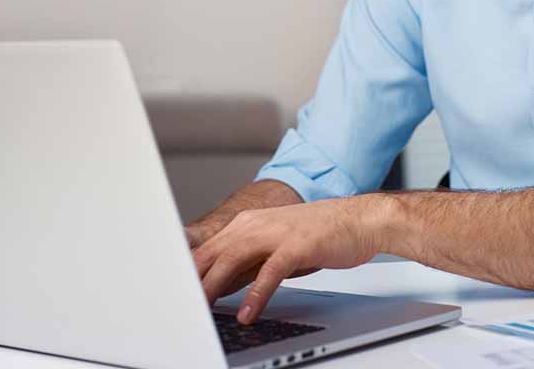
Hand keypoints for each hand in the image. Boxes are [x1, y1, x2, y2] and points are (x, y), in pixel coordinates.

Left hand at [192, 195, 387, 323]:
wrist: (359, 220)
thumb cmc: (319, 234)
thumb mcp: (275, 244)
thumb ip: (247, 261)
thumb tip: (220, 285)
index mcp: (248, 223)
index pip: (208, 248)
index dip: (188, 271)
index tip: (174, 292)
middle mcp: (257, 224)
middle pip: (213, 253)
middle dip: (193, 280)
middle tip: (179, 305)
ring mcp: (276, 233)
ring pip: (233, 259)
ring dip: (213, 286)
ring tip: (201, 309)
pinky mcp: (297, 246)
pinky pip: (269, 272)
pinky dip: (255, 294)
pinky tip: (247, 313)